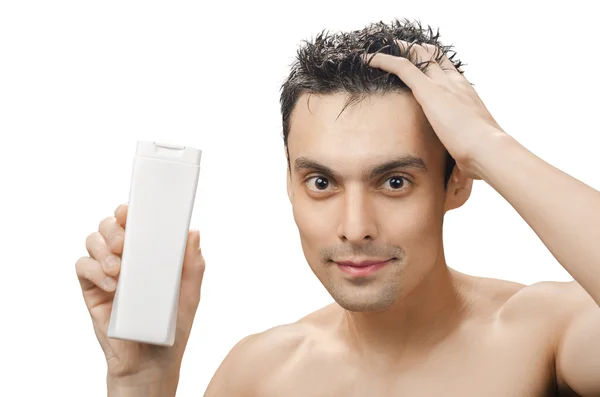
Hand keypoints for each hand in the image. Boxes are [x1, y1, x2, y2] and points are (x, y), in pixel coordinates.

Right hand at [75, 203, 205, 388]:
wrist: (151, 361)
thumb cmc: (171, 326)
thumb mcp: (189, 294)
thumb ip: (192, 264)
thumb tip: (192, 233)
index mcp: (149, 254)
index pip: (136, 223)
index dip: (130, 211)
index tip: (131, 211)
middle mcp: (126, 258)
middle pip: (110, 226)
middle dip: (114, 228)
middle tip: (125, 243)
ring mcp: (107, 272)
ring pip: (94, 241)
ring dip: (104, 249)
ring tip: (120, 269)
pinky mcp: (92, 290)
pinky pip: (82, 267)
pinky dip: (94, 269)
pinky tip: (111, 283)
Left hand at [363, 41, 506, 179]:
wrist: (487, 149)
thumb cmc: (482, 156)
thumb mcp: (471, 153)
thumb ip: (463, 159)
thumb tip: (462, 179)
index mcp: (467, 96)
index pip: (450, 73)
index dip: (436, 66)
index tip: (424, 66)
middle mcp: (456, 84)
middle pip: (435, 57)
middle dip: (417, 51)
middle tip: (401, 49)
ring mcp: (442, 84)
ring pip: (419, 55)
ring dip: (400, 50)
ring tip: (382, 49)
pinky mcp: (428, 90)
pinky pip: (402, 66)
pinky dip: (384, 60)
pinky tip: (370, 59)